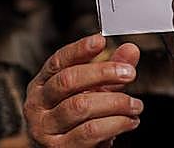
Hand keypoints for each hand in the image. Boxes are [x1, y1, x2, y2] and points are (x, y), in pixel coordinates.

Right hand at [25, 34, 142, 147]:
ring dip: (116, 102)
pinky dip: (116, 123)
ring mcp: (45, 128)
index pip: (57, 62)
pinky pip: (90, 131)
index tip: (100, 41)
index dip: (78, 49)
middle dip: (103, 73)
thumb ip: (111, 69)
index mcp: (43, 84)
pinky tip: (129, 121)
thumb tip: (130, 50)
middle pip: (68, 80)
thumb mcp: (94, 89)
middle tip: (129, 74)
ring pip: (81, 106)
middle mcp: (38, 105)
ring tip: (135, 105)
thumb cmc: (78, 117)